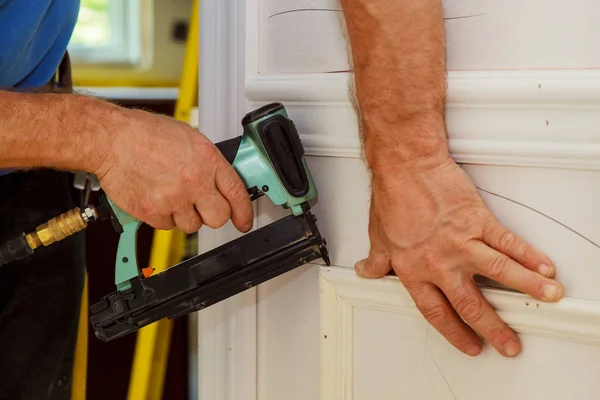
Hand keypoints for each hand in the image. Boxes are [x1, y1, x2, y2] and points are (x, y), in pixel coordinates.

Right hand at [94, 108, 253, 233]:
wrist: (111, 140)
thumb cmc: (144, 134)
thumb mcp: (189, 137)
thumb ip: (208, 161)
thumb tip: (220, 179)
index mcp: (207, 160)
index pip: (237, 193)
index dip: (244, 212)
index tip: (244, 220)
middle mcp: (193, 181)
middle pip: (218, 217)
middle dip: (213, 215)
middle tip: (203, 206)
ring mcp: (173, 199)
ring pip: (192, 225)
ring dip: (186, 216)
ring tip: (172, 195)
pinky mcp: (153, 212)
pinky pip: (167, 226)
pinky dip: (164, 217)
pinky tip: (157, 198)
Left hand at [356, 155, 563, 357]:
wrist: (406, 167)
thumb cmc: (392, 198)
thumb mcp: (378, 236)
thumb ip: (378, 260)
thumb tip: (369, 271)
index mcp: (414, 270)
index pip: (436, 312)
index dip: (454, 332)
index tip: (469, 344)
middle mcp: (439, 262)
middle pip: (471, 304)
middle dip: (493, 329)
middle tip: (508, 344)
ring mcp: (462, 242)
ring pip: (499, 272)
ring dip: (526, 289)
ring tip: (545, 301)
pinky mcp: (478, 220)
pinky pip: (508, 242)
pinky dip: (528, 255)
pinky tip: (542, 267)